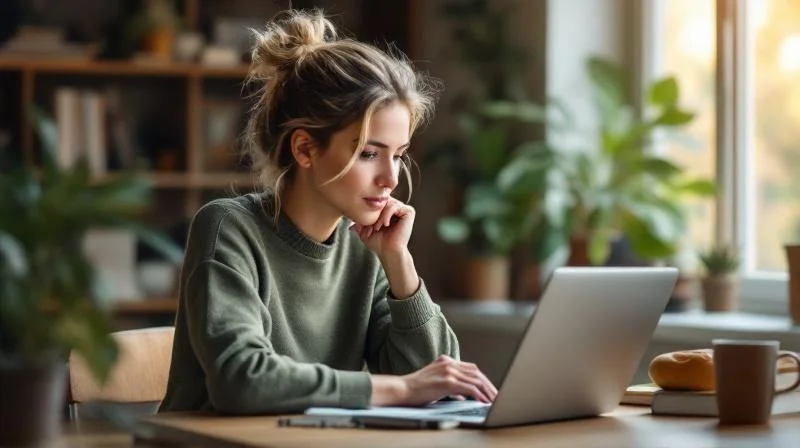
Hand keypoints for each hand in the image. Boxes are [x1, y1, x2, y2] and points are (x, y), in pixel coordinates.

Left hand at [351, 197, 413, 259]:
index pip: (376, 200)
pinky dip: (387, 215)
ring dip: (380, 216)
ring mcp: (403, 208)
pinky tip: (385, 225)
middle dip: (375, 213)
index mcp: (387, 209)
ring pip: (387, 203)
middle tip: (371, 227)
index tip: (366, 225)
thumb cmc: (379, 243)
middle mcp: (396, 207)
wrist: (388, 252)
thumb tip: (348, 219)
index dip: (369, 209)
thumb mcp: (364, 230)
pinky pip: (394, 206)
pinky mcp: (409, 211)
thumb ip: (358, 222)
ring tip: (378, 227)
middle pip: (381, 200)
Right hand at [370, 355, 497, 406]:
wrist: (402, 389)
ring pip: (475, 380)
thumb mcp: (436, 383)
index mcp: (446, 361)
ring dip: (486, 391)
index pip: (471, 368)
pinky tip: (482, 401)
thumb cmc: (416, 389)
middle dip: (488, 385)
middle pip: (476, 372)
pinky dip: (478, 395)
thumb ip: (450, 386)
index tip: (489, 390)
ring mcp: (448, 371)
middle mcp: (449, 363)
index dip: (482, 379)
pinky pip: (469, 388)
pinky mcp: (447, 381)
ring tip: (493, 401)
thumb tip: (463, 395)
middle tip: (496, 396)